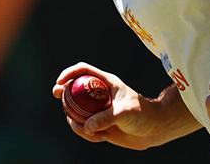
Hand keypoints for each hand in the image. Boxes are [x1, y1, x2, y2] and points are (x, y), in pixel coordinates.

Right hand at [52, 62, 166, 149]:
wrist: (153, 130)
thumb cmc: (144, 114)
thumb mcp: (125, 112)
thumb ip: (106, 118)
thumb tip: (87, 126)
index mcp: (105, 82)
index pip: (83, 70)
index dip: (70, 73)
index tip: (60, 82)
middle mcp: (98, 94)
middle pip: (74, 89)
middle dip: (63, 92)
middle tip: (56, 95)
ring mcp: (96, 109)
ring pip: (75, 112)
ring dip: (77, 123)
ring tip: (92, 133)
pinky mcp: (97, 124)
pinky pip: (83, 128)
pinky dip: (88, 135)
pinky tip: (103, 138)